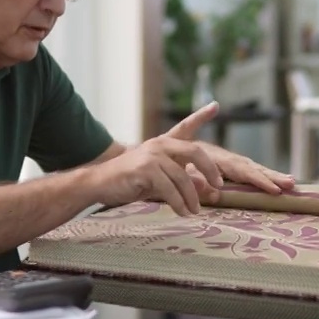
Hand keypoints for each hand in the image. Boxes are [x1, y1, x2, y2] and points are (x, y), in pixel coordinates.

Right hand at [89, 105, 224, 215]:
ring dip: (192, 197)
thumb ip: (180, 180)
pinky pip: (170, 189)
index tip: (215, 105)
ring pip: (182, 177)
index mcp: (163, 143)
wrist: (98, 183)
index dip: (201, 115)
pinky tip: (182, 213)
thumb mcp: (159, 179)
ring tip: (195, 211)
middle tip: (219, 186)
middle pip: (194, 152)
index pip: (185, 126)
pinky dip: (179, 203)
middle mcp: (159, 144)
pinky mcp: (145, 169)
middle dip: (210, 169)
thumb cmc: (129, 181)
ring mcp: (152, 156)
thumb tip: (206, 188)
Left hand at [167, 103, 294, 195]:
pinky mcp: (221, 167)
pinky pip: (242, 172)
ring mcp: (221, 161)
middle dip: (269, 176)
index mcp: (210, 155)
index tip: (274, 188)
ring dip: (268, 175)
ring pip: (248, 167)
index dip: (257, 179)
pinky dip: (258, 176)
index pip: (238, 168)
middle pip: (248, 166)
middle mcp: (219, 156)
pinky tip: (272, 181)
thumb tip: (216, 193)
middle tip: (290, 183)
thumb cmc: (162, 164)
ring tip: (290, 183)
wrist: (151, 154)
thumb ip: (194, 180)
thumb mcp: (175, 171)